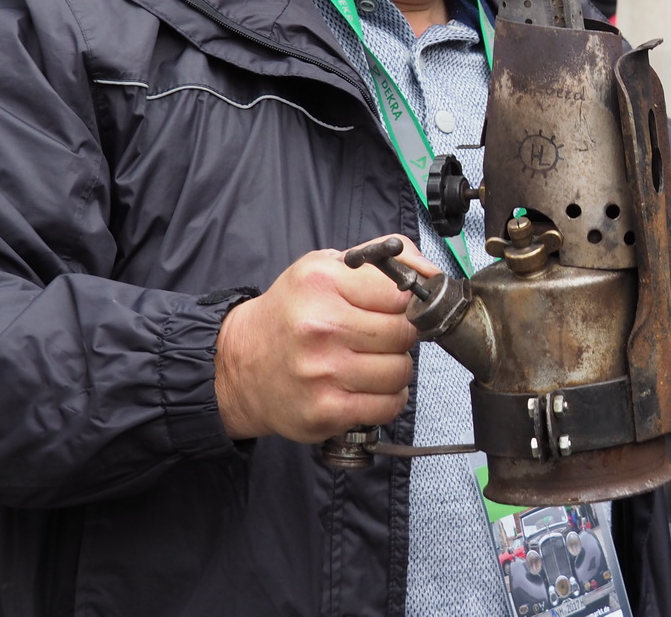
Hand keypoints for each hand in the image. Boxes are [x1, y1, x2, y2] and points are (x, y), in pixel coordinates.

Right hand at [213, 237, 431, 441]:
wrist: (239, 365)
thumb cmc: (289, 314)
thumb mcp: (324, 267)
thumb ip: (380, 259)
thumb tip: (431, 272)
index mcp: (322, 283)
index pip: (400, 292)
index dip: (407, 302)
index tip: (398, 308)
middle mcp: (321, 327)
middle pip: (404, 333)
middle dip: (400, 335)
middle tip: (380, 337)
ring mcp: (323, 372)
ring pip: (400, 371)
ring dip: (394, 369)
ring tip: (369, 362)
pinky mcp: (326, 411)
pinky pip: (388, 405)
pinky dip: (386, 398)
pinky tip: (366, 387)